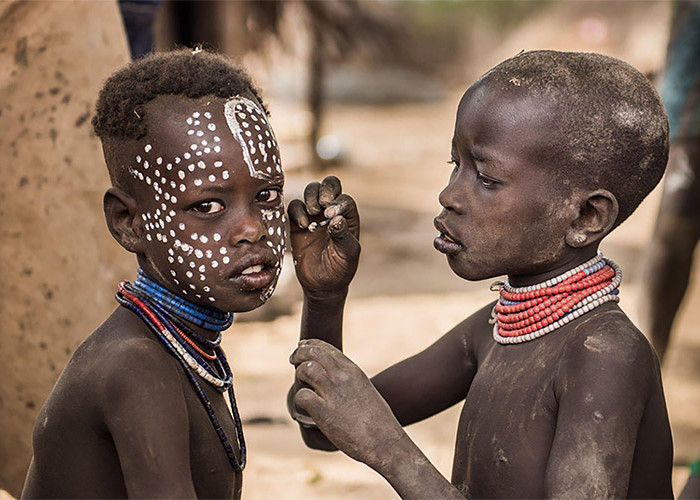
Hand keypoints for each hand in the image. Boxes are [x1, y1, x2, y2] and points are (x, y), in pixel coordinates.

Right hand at [287, 176, 359, 298]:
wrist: (322, 285)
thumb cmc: (340, 269)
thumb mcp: (348, 254)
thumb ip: (343, 236)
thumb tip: (336, 219)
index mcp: (348, 217)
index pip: (344, 199)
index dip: (338, 202)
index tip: (331, 215)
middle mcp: (331, 212)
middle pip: (329, 185)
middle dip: (325, 189)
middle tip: (322, 203)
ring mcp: (314, 216)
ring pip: (311, 191)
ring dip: (311, 197)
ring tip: (313, 214)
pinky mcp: (297, 223)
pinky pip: (294, 206)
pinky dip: (297, 211)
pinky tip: (304, 226)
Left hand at [290, 339, 405, 469]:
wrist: (385, 442)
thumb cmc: (379, 423)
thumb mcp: (366, 392)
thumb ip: (351, 384)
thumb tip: (338, 387)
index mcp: (353, 371)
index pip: (328, 349)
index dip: (312, 345)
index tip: (303, 346)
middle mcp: (342, 377)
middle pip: (313, 353)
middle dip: (300, 353)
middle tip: (293, 358)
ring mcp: (332, 392)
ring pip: (306, 370)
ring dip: (299, 374)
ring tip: (298, 381)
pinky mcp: (323, 411)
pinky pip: (302, 396)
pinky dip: (299, 399)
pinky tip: (302, 406)